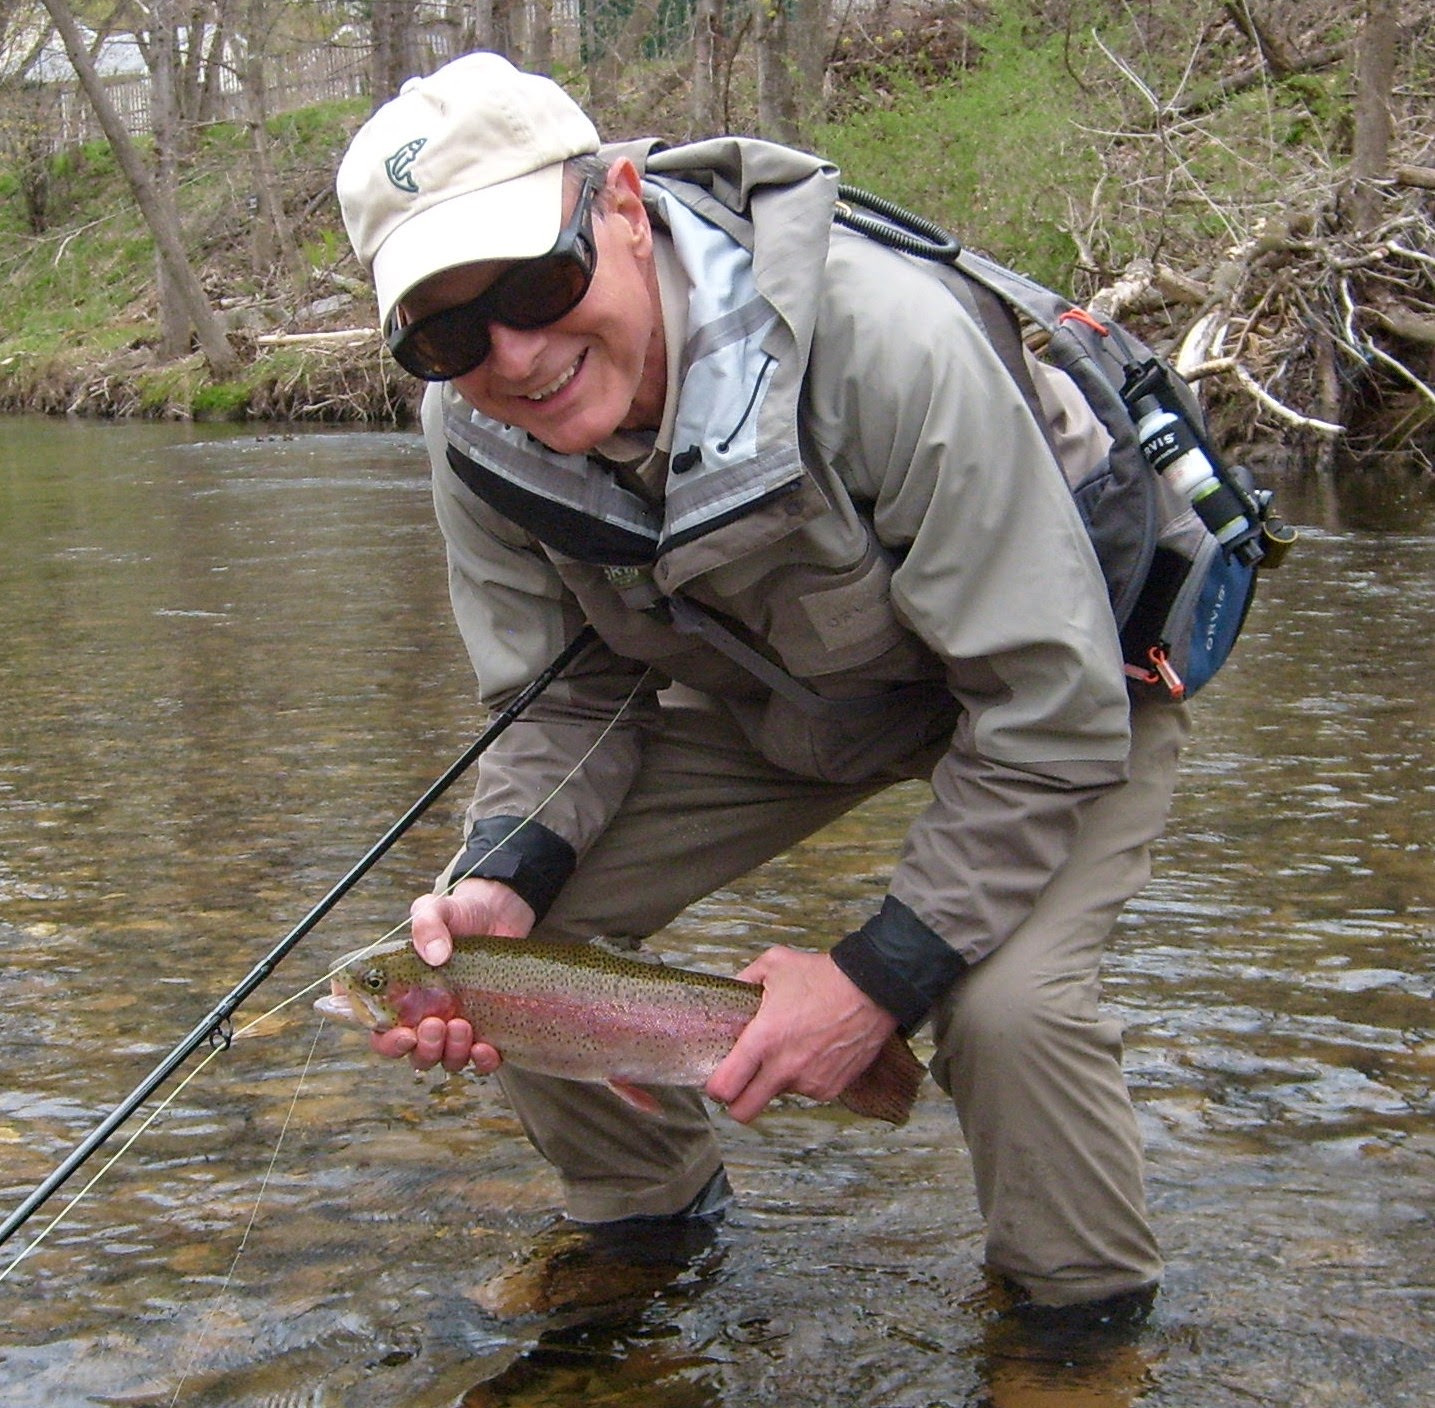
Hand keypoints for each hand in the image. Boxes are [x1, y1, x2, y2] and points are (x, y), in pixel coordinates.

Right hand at [369, 877, 535, 1073]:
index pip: (379, 1031)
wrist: (499, 913)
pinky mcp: (485, 1027)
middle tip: (434, 1025)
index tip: (404, 1034)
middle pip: (411, 1054)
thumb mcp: (436, 909)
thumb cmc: (458, 913)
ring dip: (449, 1052)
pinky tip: (486, 1048)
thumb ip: (427, 924)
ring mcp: (454, 1024)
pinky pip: (480, 1061)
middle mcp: (423, 1015)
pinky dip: (482, 1061)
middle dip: (422, 1049)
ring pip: (443, 1060)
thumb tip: (436, 955)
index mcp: (399, 993)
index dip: (387, 1042)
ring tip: (461, 1025)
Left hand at [705, 946, 898, 1123]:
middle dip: (736, 1103)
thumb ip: (744, 980)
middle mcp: (785, 1067)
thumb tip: (730, 993)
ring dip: (777, 1079)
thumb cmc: (823, 976)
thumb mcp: (773, 964)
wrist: (871, 989)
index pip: (724, 1087)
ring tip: (792, 1047)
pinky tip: (813, 1050)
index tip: (717, 1079)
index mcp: (764, 1040)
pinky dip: (805, 1077)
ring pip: (778, 1095)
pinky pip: (806, 1090)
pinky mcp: (830, 1088)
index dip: (714, 1087)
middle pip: (744, 1112)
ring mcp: (809, 1082)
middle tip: (740, 1084)